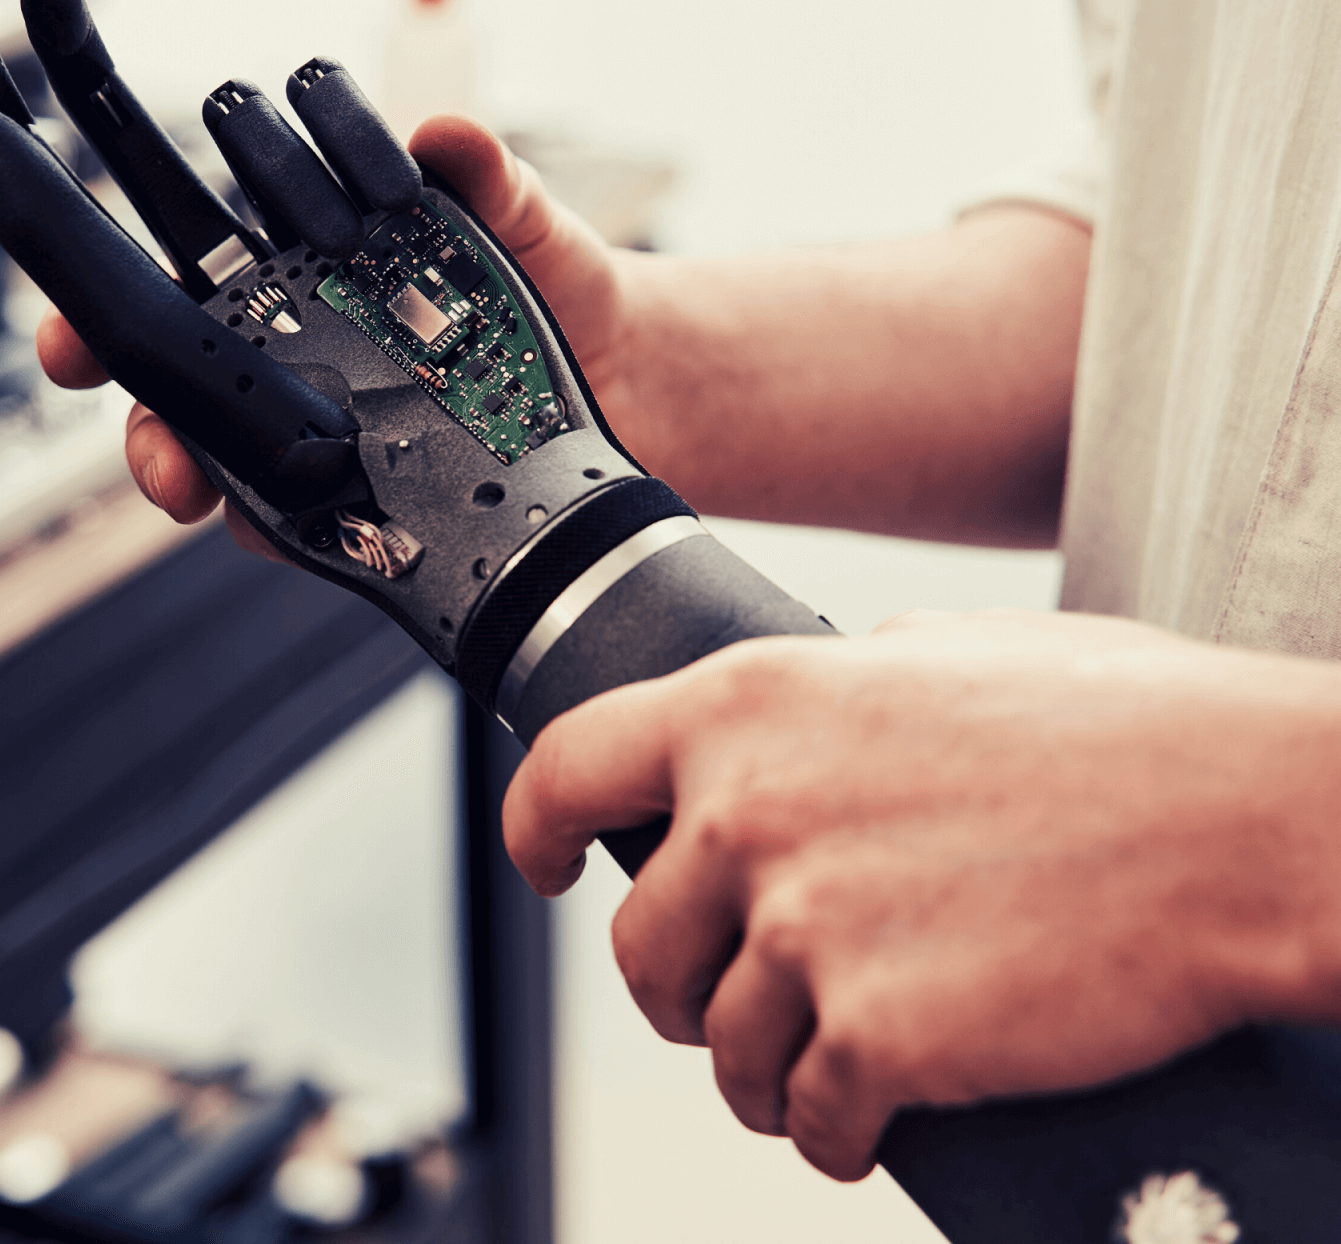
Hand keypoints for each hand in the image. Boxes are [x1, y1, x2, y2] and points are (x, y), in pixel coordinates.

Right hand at [38, 113, 628, 553]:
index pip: (187, 269)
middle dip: (135, 405)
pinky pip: (304, 517)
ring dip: (193, 472)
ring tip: (199, 488)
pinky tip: (284, 526)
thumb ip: (488, 180)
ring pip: (226, 454)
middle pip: (183, 376)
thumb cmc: (566, 281)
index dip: (109, 290)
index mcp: (312, 263)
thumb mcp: (529, 221)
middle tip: (134, 423)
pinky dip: (281, 524)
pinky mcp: (374, 491)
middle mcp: (305, 346)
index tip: (73, 312)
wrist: (639, 376)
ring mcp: (335, 424)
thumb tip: (443, 132)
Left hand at [502, 608, 1340, 1180]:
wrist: (1242, 817)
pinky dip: (834, 1130)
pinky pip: (812, 1119)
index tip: (546, 865)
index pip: (569, 763)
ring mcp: (805, 927)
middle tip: (729, 997)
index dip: (535, 824)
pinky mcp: (876, 1035)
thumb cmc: (1121, 725)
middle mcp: (750, 811)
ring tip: (820, 1058)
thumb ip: (844, 674)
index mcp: (751, 702)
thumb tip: (805, 703)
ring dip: (762, 1067)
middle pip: (643, 943)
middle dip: (679, 985)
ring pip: (721, 1047)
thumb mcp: (948, 647)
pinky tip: (872, 1112)